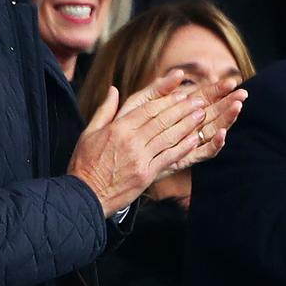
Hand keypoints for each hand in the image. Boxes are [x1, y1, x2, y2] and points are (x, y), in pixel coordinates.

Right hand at [67, 71, 247, 216]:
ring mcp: (140, 158)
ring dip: (188, 124)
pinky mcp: (146, 174)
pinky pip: (169, 157)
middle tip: (198, 100)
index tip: (181, 93)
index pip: (148, 109)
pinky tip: (195, 139)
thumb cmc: (85, 163)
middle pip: (162, 120)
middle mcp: (130, 140)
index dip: (167, 99)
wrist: (84, 195)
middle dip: (183, 109)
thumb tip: (113, 89)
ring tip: (201, 115)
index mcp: (118, 128)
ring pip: (169, 136)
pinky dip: (183, 147)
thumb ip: (105, 110)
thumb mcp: (89, 132)